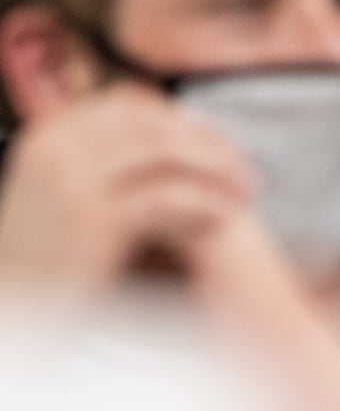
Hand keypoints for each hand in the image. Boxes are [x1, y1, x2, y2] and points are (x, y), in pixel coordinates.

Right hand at [0, 83, 253, 293]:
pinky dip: (202, 204)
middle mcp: (57, 149)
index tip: (219, 142)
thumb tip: (166, 142)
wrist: (12, 307)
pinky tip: (224, 217)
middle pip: (153, 125)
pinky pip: (165, 198)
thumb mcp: (60, 193)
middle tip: (244, 169)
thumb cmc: (46, 258)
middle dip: (208, 144)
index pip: (129, 104)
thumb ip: (100, 162)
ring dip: (213, 171)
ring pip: (164, 155)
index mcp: (49, 135)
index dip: (182, 120)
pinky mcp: (93, 219)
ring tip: (243, 193)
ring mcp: (72, 181)